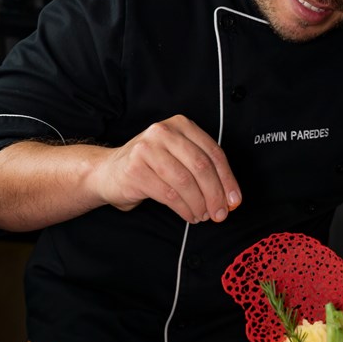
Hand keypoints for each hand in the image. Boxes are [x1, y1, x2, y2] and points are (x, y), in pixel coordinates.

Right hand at [91, 115, 240, 223]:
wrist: (107, 172)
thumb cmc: (149, 167)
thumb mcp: (178, 157)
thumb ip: (202, 170)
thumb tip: (229, 196)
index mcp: (181, 125)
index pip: (213, 152)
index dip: (228, 179)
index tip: (235, 200)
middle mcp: (164, 132)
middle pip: (202, 167)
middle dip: (215, 195)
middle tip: (220, 214)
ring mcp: (147, 149)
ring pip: (186, 182)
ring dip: (199, 204)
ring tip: (202, 216)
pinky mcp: (136, 169)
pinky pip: (169, 194)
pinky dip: (184, 209)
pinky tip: (188, 215)